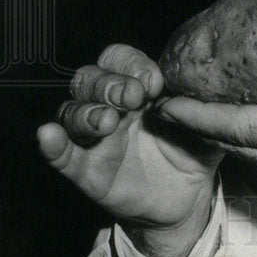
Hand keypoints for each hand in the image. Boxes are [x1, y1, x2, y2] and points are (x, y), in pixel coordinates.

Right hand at [37, 44, 223, 256]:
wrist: (189, 197)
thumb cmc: (195, 149)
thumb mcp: (207, 124)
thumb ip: (204, 108)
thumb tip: (204, 93)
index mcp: (138, 89)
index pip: (118, 59)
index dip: (129, 63)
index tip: (154, 80)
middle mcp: (112, 107)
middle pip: (89, 80)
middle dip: (108, 84)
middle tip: (131, 95)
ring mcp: (97, 139)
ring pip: (72, 113)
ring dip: (86, 112)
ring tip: (106, 121)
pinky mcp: (88, 171)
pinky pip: (63, 157)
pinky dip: (53, 145)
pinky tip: (48, 136)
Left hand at [155, 48, 256, 192]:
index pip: (242, 127)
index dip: (200, 116)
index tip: (166, 103)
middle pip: (235, 144)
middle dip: (196, 126)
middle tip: (164, 102)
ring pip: (247, 153)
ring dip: (216, 134)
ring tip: (192, 107)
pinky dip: (241, 138)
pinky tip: (239, 117)